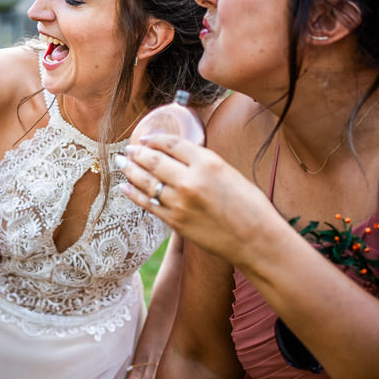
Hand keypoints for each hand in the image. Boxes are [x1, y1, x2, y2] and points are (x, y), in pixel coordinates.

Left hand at [117, 134, 277, 266]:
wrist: (256, 240)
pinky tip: (126, 187)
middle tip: (129, 149)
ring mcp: (180, 202)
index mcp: (208, 162)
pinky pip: (148, 204)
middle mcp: (190, 180)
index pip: (172, 144)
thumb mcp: (229, 173)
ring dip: (131, 171)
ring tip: (122, 163)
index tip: (145, 138)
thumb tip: (179, 157)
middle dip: (137, 153)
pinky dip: (134, 194)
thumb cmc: (250, 206)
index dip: (154, 139)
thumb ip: (203, 163)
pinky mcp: (175, 222)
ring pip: (147, 182)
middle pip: (154, 160)